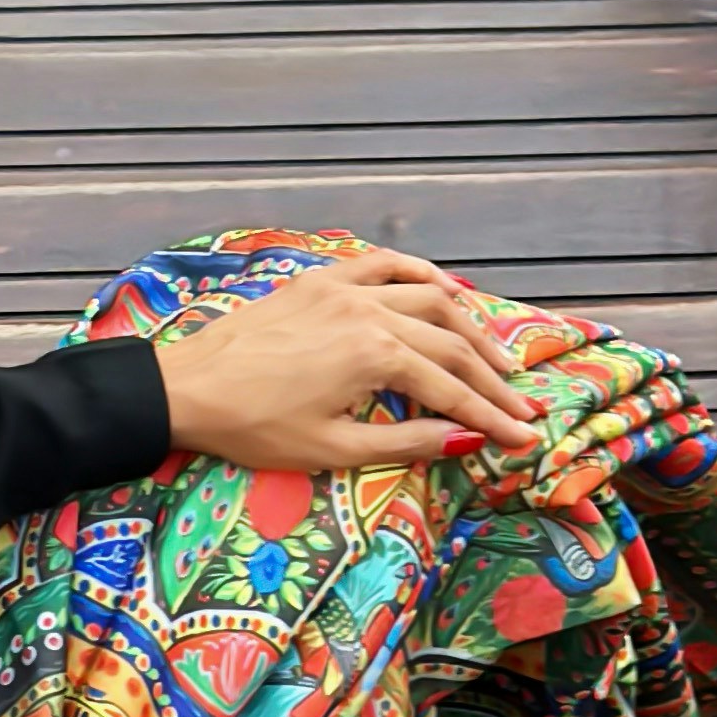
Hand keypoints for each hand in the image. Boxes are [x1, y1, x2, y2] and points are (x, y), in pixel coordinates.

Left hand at [154, 252, 543, 471]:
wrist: (191, 388)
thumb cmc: (254, 429)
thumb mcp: (332, 451)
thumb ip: (403, 444)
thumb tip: (461, 441)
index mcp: (374, 356)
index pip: (450, 389)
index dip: (491, 416)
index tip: (525, 435)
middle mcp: (369, 311)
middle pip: (450, 342)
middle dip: (491, 378)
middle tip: (521, 404)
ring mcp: (346, 288)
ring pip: (428, 295)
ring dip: (468, 325)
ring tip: (494, 356)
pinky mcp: (323, 279)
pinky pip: (385, 265)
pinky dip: (421, 275)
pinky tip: (444, 291)